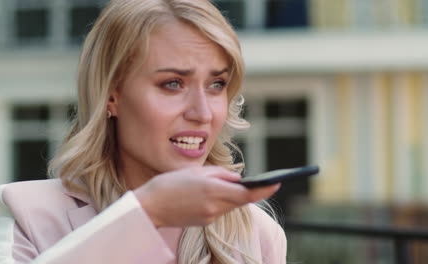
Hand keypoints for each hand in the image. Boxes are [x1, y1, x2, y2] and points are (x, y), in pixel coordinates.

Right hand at [134, 166, 279, 226]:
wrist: (150, 206)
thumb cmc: (171, 184)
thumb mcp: (197, 172)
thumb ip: (221, 174)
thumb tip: (238, 178)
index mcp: (213, 190)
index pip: (247, 192)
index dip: (264, 188)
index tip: (277, 182)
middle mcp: (214, 207)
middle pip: (241, 200)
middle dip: (250, 190)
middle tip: (262, 181)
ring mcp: (210, 217)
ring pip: (231, 205)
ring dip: (233, 196)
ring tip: (224, 185)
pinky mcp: (205, 223)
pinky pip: (219, 210)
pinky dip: (220, 202)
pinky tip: (209, 195)